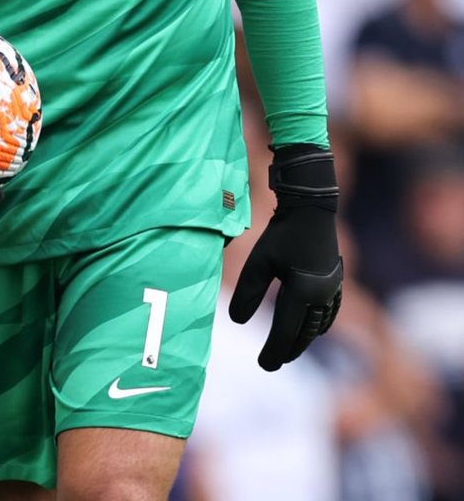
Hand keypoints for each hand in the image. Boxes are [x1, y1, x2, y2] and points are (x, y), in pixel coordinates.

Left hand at [229, 144, 342, 370]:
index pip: (286, 332)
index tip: (263, 366)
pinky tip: (316, 327)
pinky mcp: (336, 278)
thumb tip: (237, 322)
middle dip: (289, 349)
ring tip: (291, 348)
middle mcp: (321, 295)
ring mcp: (332, 287)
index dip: (274, 351)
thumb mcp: (259, 262)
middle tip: (274, 363)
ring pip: (319, 324)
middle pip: (304, 332)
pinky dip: (320, 324)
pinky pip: (330, 311)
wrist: (311, 206)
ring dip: (305, 338)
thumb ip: (248, 293)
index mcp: (302, 293)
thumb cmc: (281, 233)